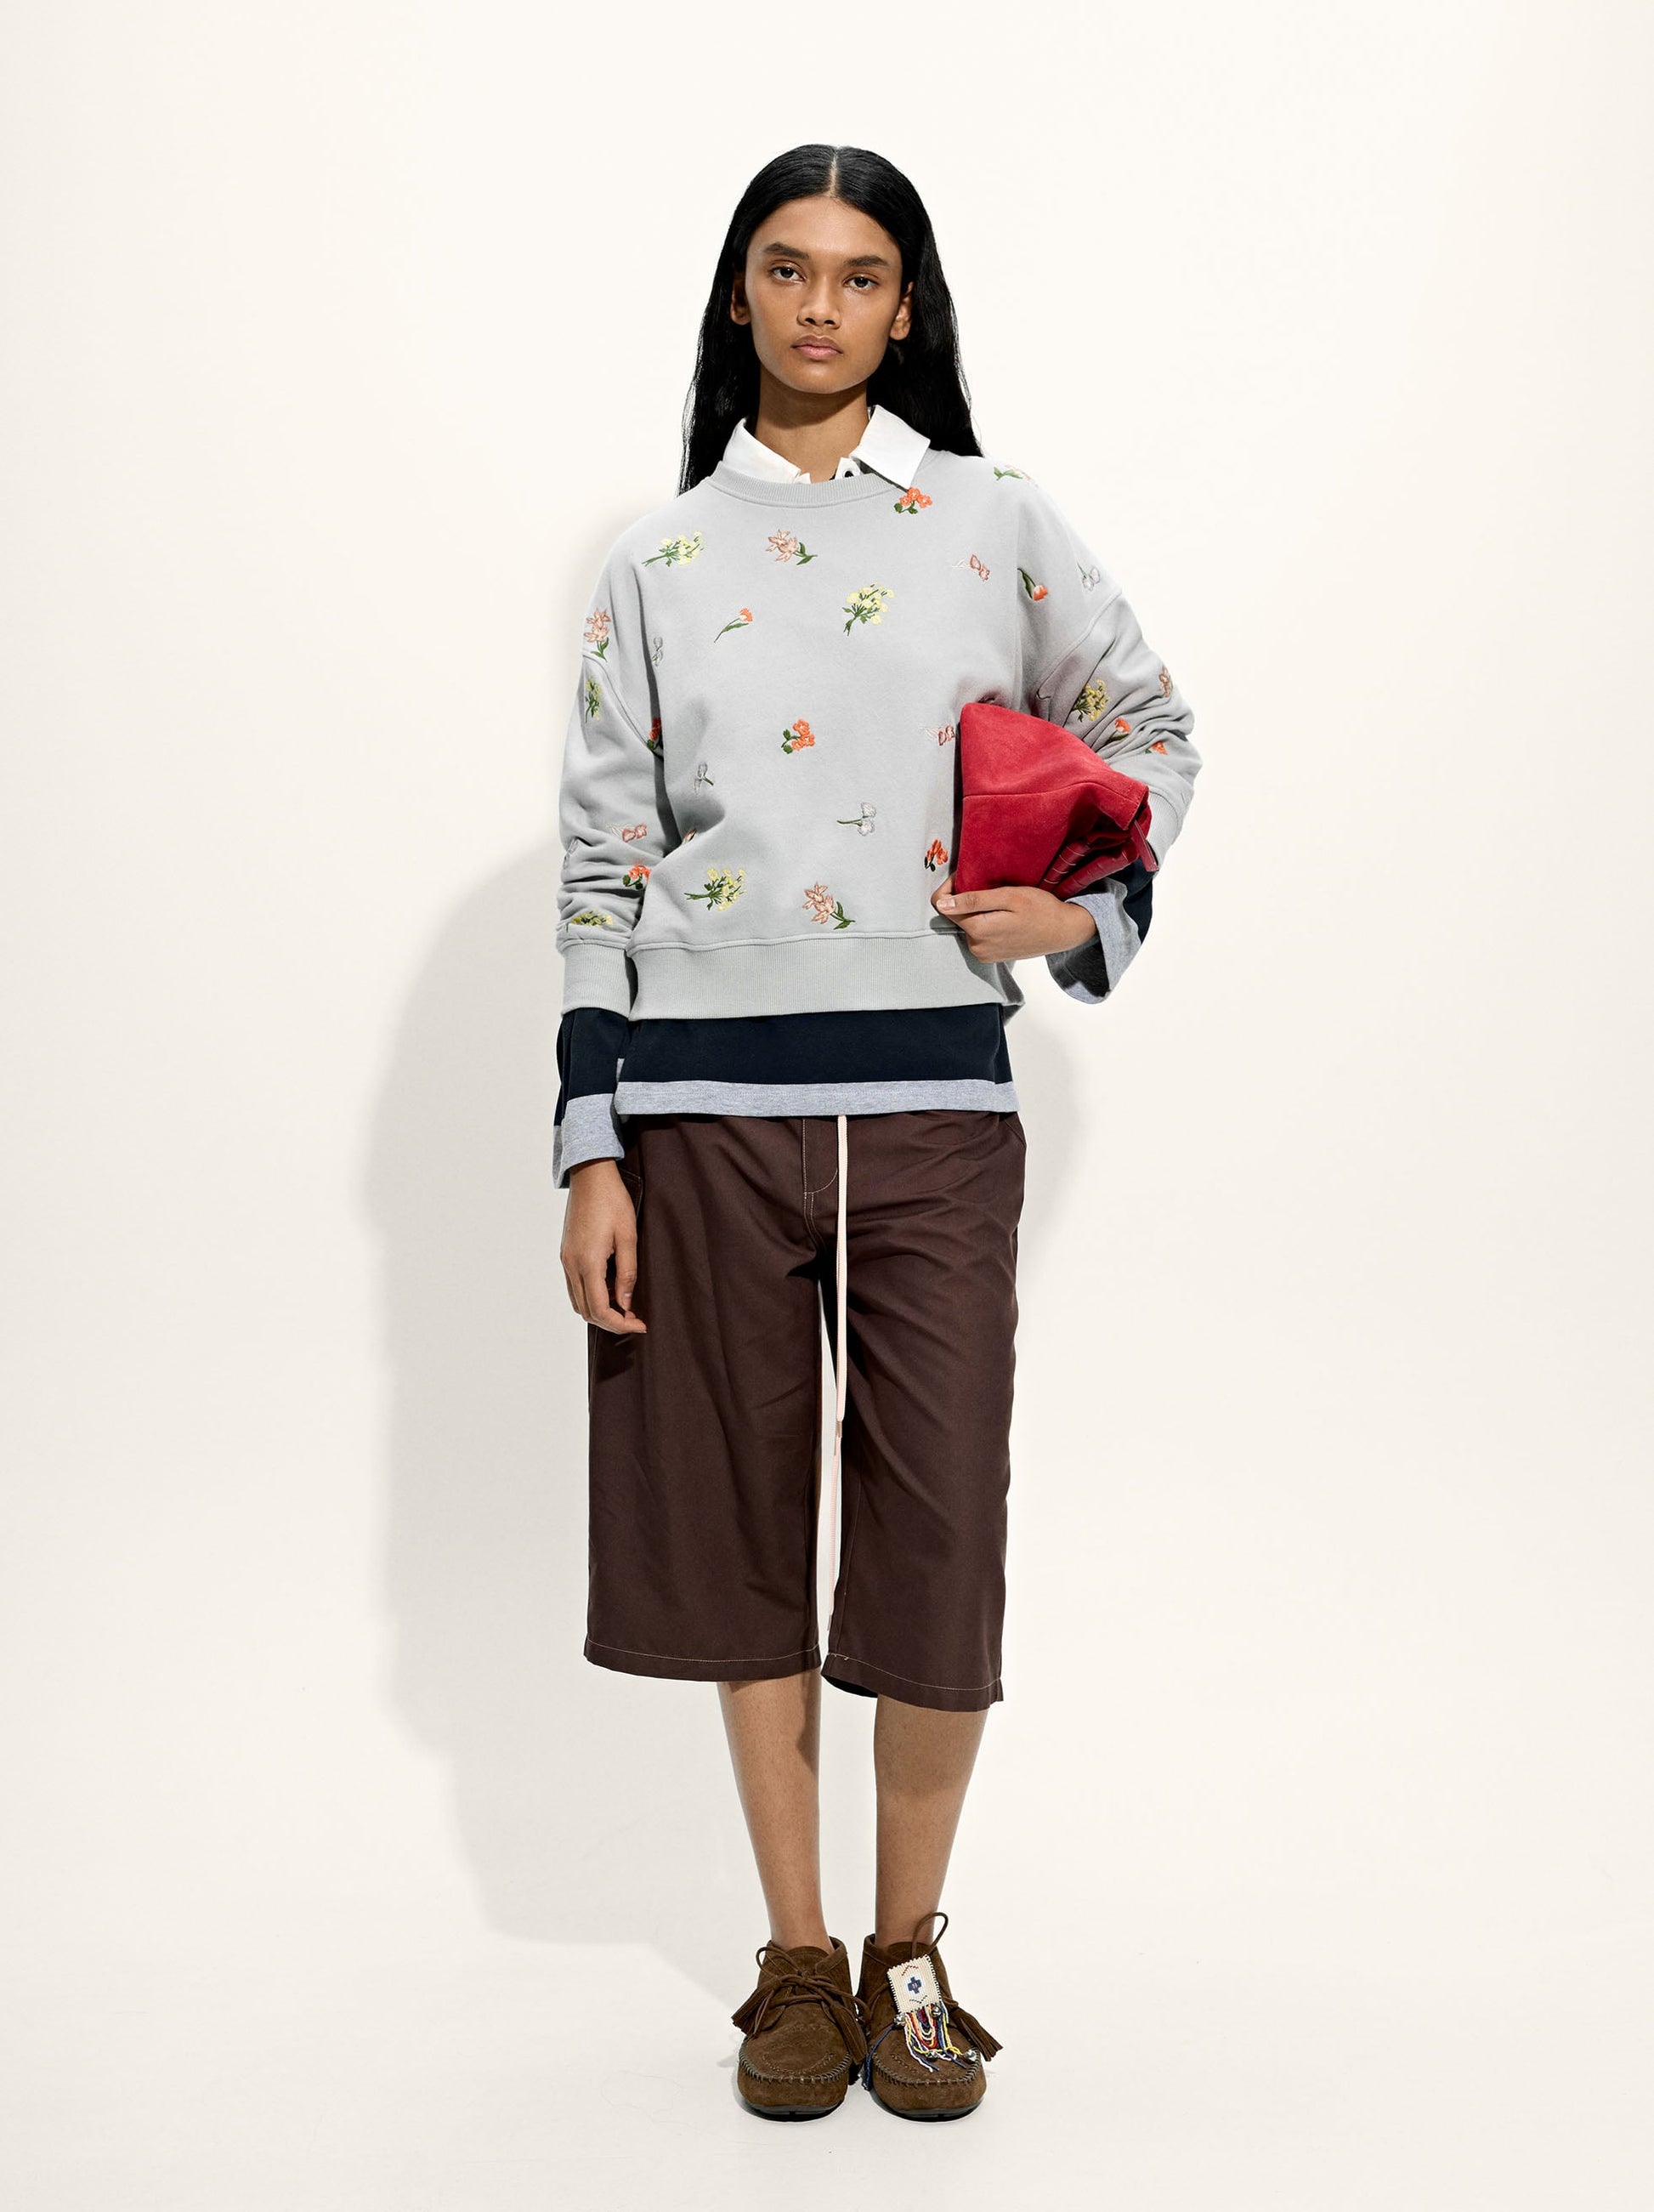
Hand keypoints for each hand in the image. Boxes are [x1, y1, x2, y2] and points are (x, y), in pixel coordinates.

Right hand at [560, 1158, 647, 1333]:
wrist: (590, 1175)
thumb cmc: (612, 1201)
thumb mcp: (628, 1236)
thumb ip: (627, 1272)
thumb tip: (626, 1303)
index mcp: (588, 1262)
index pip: (600, 1309)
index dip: (620, 1324)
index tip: (640, 1324)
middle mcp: (571, 1265)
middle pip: (587, 1311)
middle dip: (611, 1322)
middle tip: (634, 1319)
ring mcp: (565, 1260)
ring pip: (578, 1302)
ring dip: (599, 1311)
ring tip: (624, 1306)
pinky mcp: (565, 1254)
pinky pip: (574, 1287)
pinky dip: (591, 1297)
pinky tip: (610, 1290)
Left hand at [930, 873, 1097, 963]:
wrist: (1065, 931)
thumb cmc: (1042, 910)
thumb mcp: (1009, 897)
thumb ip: (974, 900)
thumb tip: (942, 905)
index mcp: (978, 931)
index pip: (943, 907)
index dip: (950, 888)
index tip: (964, 876)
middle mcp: (976, 947)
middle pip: (956, 916)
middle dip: (966, 900)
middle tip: (990, 888)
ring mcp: (984, 954)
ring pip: (968, 925)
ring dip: (977, 911)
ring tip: (1000, 903)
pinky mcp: (991, 956)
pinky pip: (978, 935)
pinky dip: (985, 922)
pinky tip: (1003, 916)